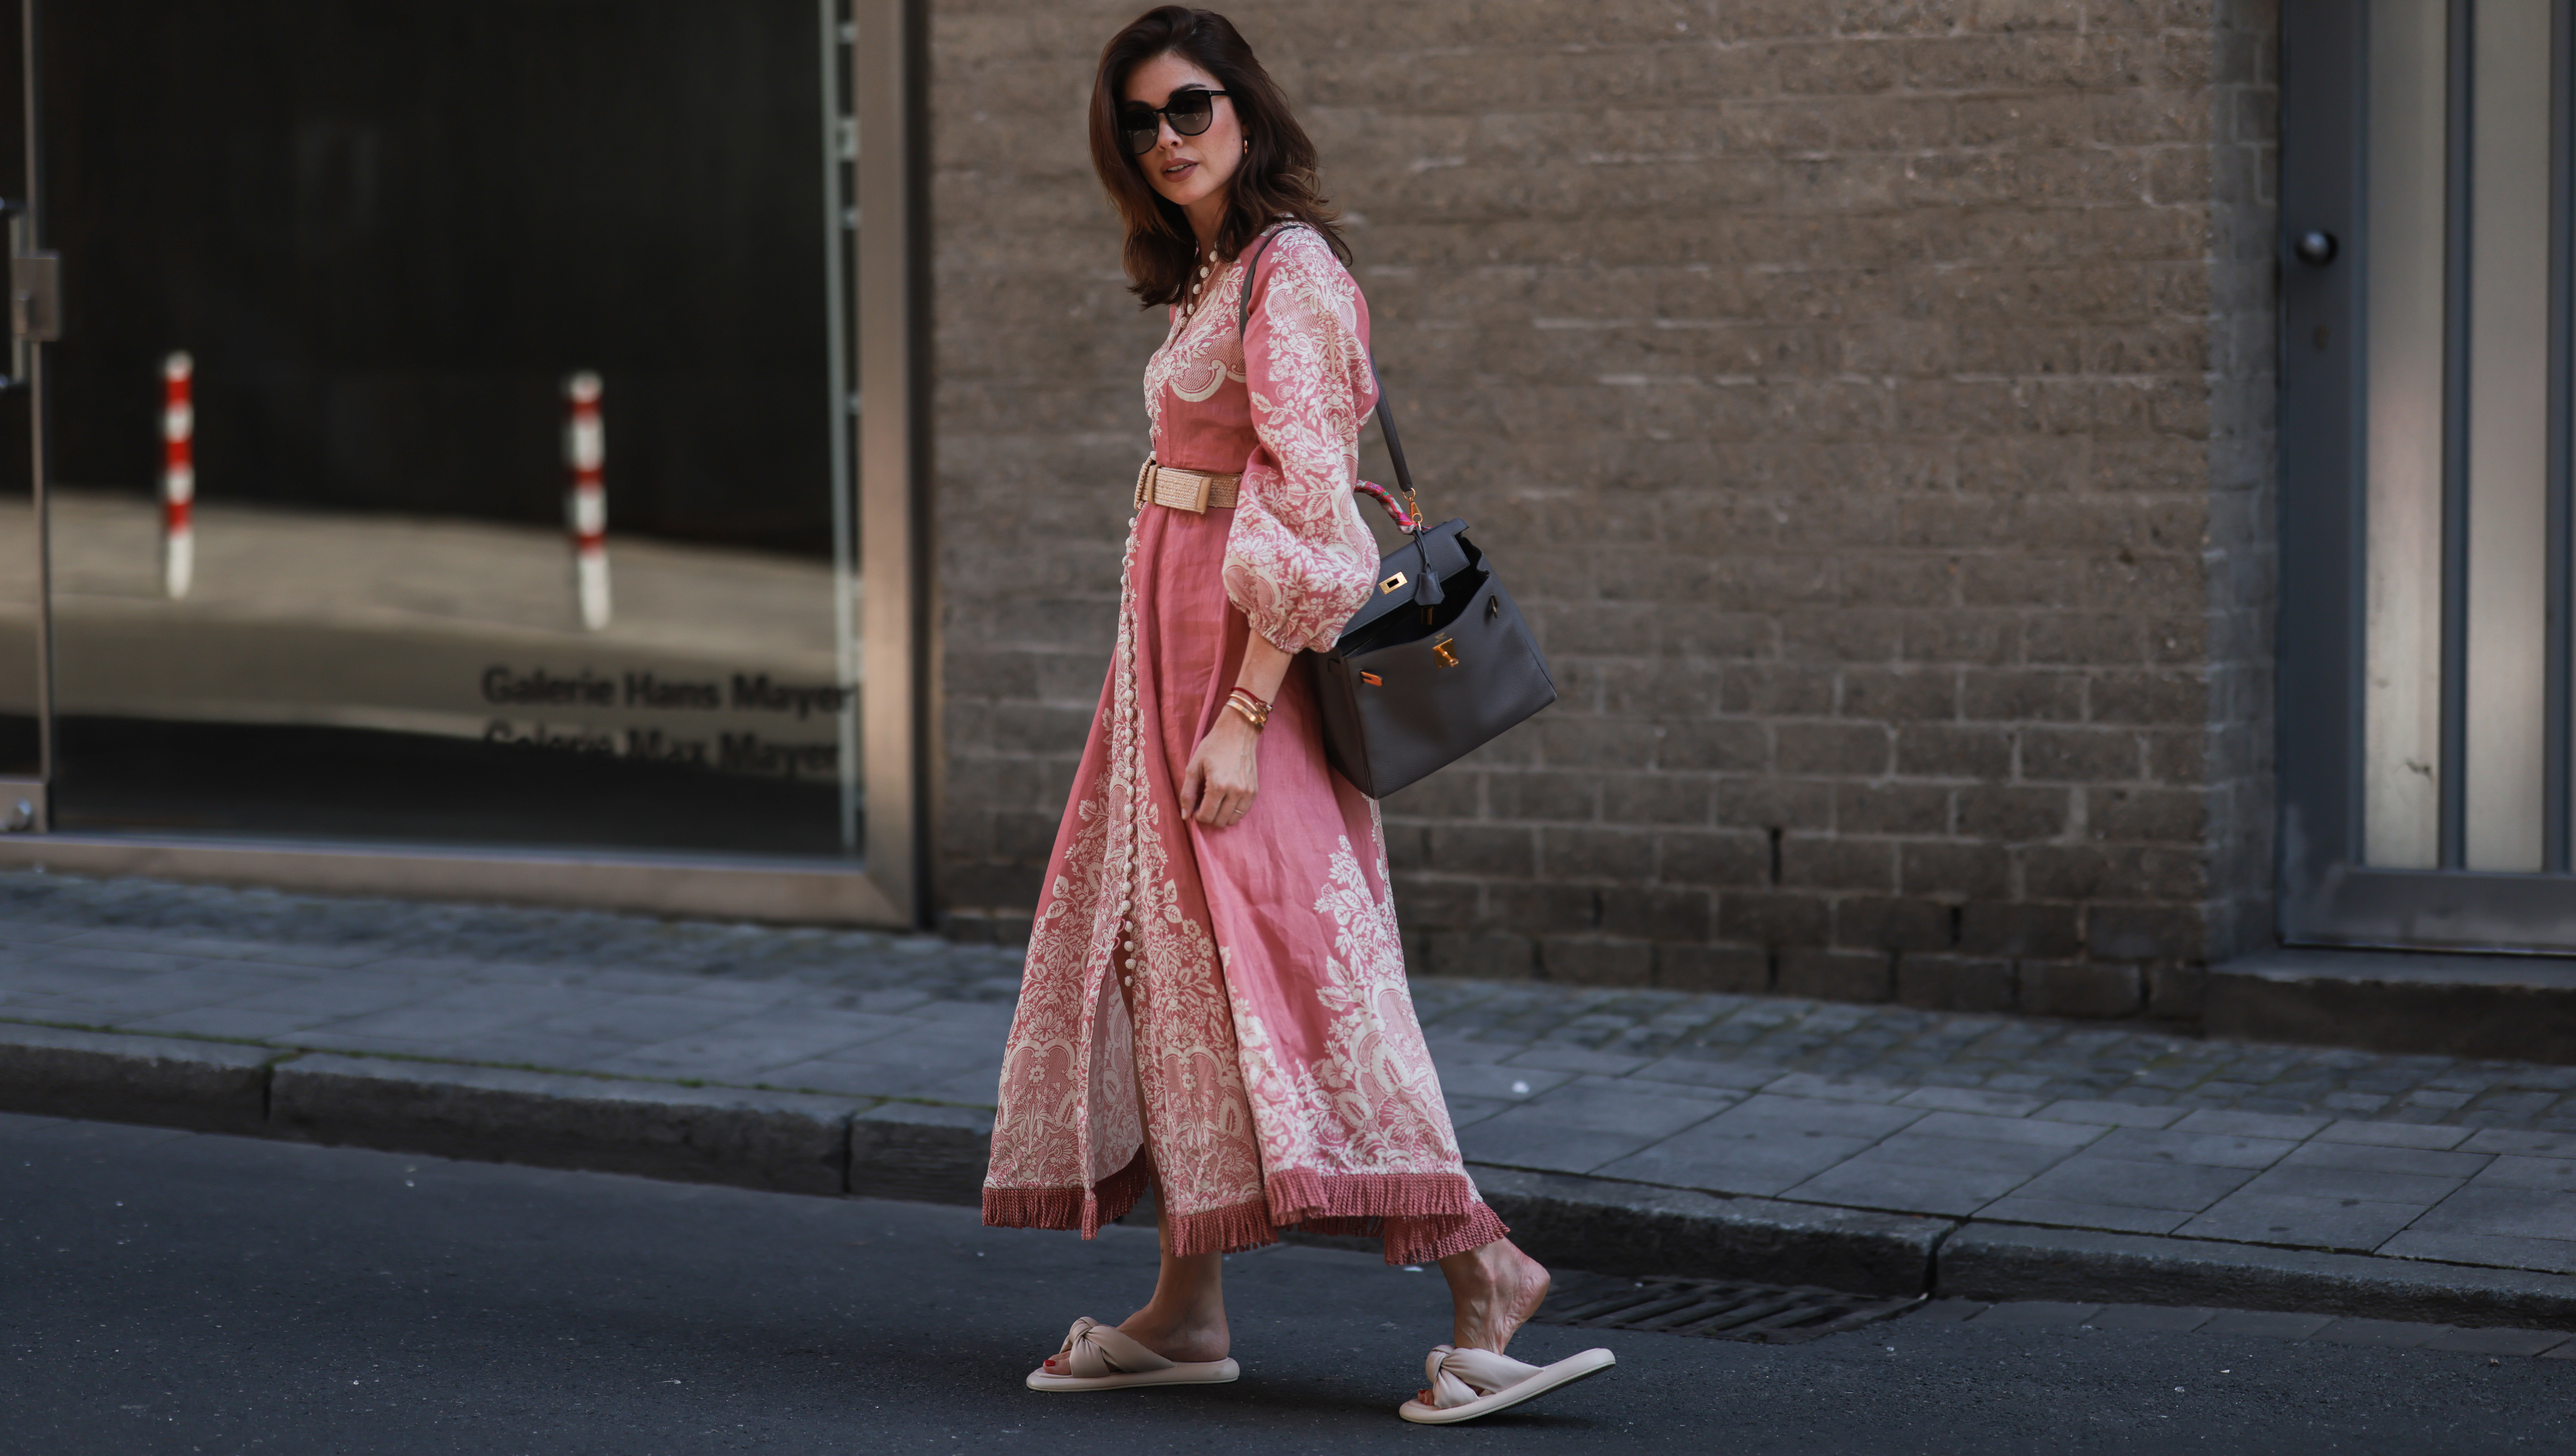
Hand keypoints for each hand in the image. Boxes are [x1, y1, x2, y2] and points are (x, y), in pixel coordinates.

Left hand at [1179, 708, 1260, 827]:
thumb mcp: (1194, 766)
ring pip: (1232, 820)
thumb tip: (1185, 816)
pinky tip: (1227, 799)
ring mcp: (1247, 792)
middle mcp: (1235, 791)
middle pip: (1219, 821)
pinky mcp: (1254, 790)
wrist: (1238, 731)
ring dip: (1221, 815)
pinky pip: (1243, 812)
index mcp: (1218, 785)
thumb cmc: (1213, 746)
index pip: (1206, 816)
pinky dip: (1233, 811)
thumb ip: (1187, 793)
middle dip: (1209, 815)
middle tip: (1205, 802)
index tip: (1196, 804)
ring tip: (1216, 800)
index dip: (1197, 814)